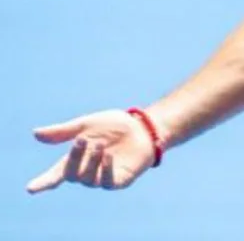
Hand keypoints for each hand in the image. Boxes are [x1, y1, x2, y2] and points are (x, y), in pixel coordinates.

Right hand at [26, 110, 158, 193]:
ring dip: (91, 162)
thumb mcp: (86, 124)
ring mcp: (103, 178)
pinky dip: (106, 170)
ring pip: (89, 179)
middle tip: (82, 140)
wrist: (143, 126)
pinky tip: (108, 156)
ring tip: (100, 144)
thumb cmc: (113, 126)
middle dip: (75, 158)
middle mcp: (87, 172)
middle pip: (72, 174)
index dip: (43, 182)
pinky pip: (108, 182)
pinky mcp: (120, 181)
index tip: (30, 189)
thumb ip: (63, 132)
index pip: (55, 176)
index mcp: (75, 160)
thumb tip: (35, 133)